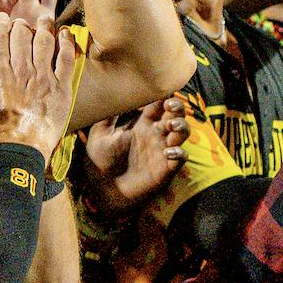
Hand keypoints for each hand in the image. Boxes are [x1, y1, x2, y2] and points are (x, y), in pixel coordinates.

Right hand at [0, 14, 83, 157]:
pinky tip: (66, 34)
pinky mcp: (61, 88)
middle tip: (21, 22)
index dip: (0, 25)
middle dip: (21, 25)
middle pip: (22, 37)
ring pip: (45, 43)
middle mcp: (22, 71)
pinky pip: (66, 59)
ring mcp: (44, 78)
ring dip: (44, 27)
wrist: (17, 154)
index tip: (2, 19)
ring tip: (44, 19)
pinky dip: (67, 43)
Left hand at [78, 99, 187, 214]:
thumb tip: (113, 91)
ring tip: (171, 126)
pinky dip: (179, 152)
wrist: (102, 191)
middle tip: (170, 106)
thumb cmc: (99, 162)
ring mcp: (162, 150)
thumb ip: (108, 115)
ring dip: (182, 126)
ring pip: (183, 132)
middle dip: (177, 107)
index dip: (162, 96)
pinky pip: (181, 157)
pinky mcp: (166, 168)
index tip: (160, 91)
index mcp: (141, 123)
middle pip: (175, 114)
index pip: (158, 104)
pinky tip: (169, 152)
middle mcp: (155, 134)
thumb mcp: (99, 135)